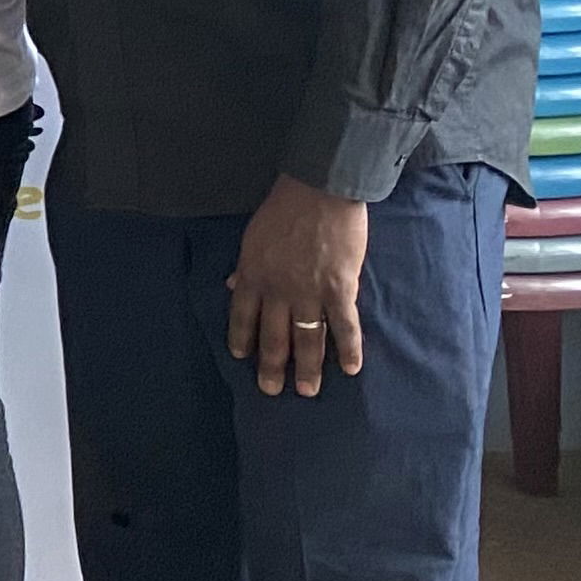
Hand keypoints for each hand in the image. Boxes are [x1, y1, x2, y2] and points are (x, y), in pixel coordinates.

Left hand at [228, 174, 369, 395]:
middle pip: (273, 336)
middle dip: (272, 367)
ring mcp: (309, 292)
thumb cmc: (284, 208)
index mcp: (252, 275)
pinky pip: (344, 326)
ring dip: (307, 368)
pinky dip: (347, 349)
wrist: (320, 189)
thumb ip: (245, 265)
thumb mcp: (253, 237)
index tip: (243, 359)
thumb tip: (231, 283)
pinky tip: (349, 369)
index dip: (243, 339)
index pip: (242, 317)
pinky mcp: (340, 288)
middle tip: (272, 391)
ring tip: (307, 391)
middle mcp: (277, 291)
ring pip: (306, 338)